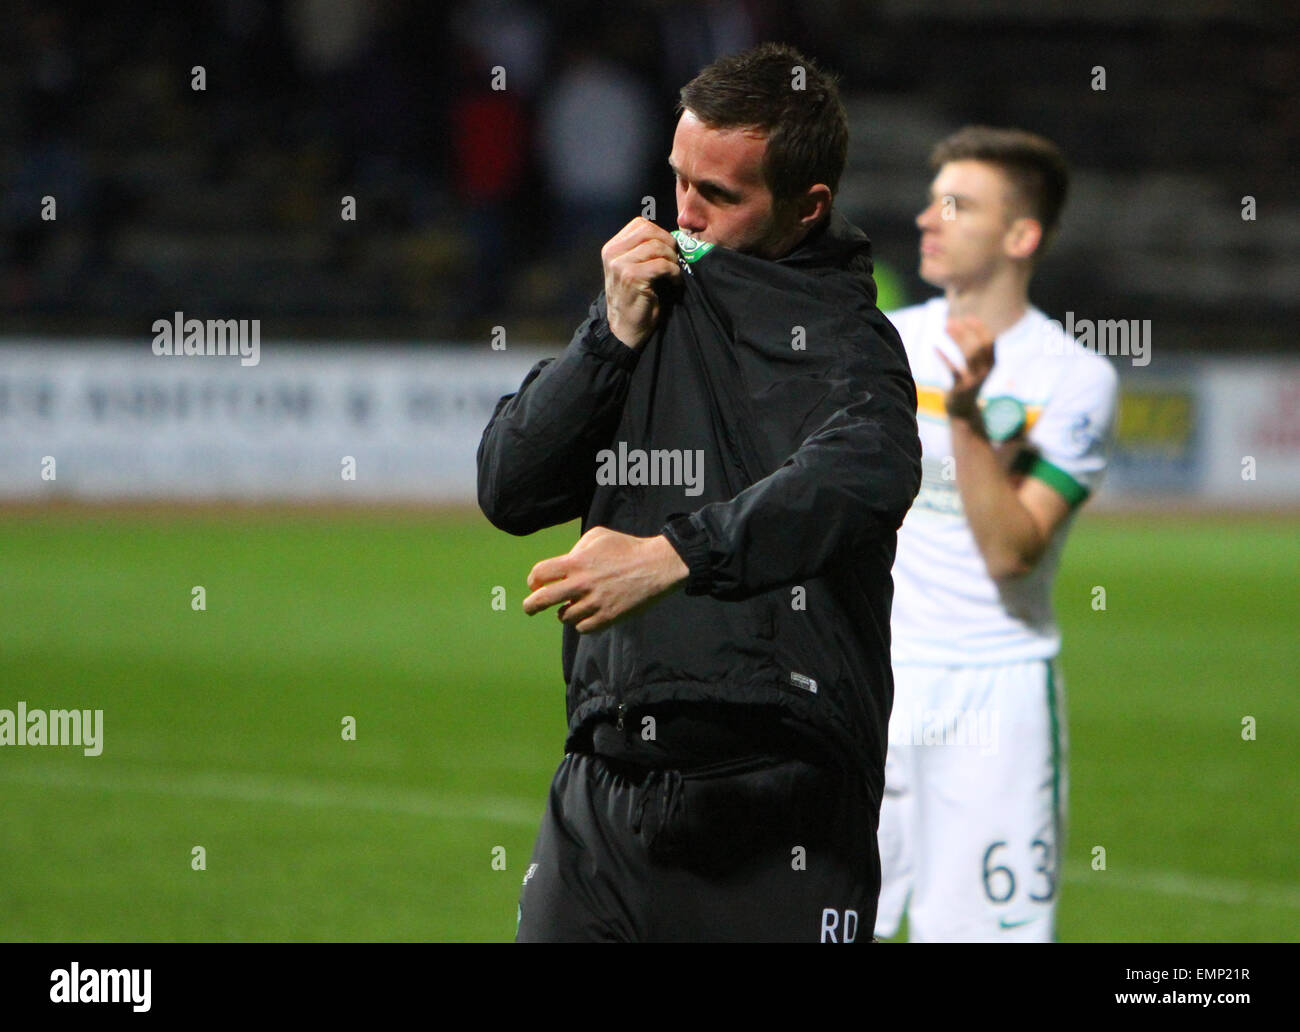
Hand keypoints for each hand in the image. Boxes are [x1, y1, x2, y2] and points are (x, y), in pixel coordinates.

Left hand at [522, 527, 688, 632]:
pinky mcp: (608, 617)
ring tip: (574, 606)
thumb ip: (576, 548)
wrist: (656, 566)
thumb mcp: (598, 536)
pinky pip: (583, 628)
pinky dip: (581, 623)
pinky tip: (586, 615)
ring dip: (565, 612)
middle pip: (542, 600)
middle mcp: (581, 584)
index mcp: (576, 562)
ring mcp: (594, 602)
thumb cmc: (626, 548)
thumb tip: (564, 564)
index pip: (539, 574)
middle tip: (530, 609)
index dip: (533, 580)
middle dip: (530, 606)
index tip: (536, 584)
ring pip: (564, 617)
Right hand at [601, 217, 681, 349]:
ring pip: (657, 247)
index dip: (660, 234)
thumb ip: (642, 250)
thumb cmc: (634, 298)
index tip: (668, 250)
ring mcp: (620, 265)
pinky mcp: (632, 277)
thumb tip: (671, 236)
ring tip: (674, 273)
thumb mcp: (632, 267)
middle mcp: (612, 253)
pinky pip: (661, 264)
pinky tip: (674, 282)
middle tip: (675, 260)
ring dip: (672, 260)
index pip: (640, 224)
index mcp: (612, 247)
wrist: (624, 328)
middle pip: (649, 231)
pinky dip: (674, 272)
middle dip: (668, 243)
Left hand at [938, 315, 995, 422]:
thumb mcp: (976, 367)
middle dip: (965, 331)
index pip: (990, 340)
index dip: (980, 328)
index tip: (967, 317)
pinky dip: (943, 357)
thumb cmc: (967, 382)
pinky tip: (934, 348)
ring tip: (945, 327)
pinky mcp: (962, 388)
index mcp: (992, 363)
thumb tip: (962, 324)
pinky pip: (953, 369)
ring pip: (968, 355)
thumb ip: (974, 349)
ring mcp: (974, 380)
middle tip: (950, 321)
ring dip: (956, 338)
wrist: (963, 410)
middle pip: (978, 345)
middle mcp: (986, 371)